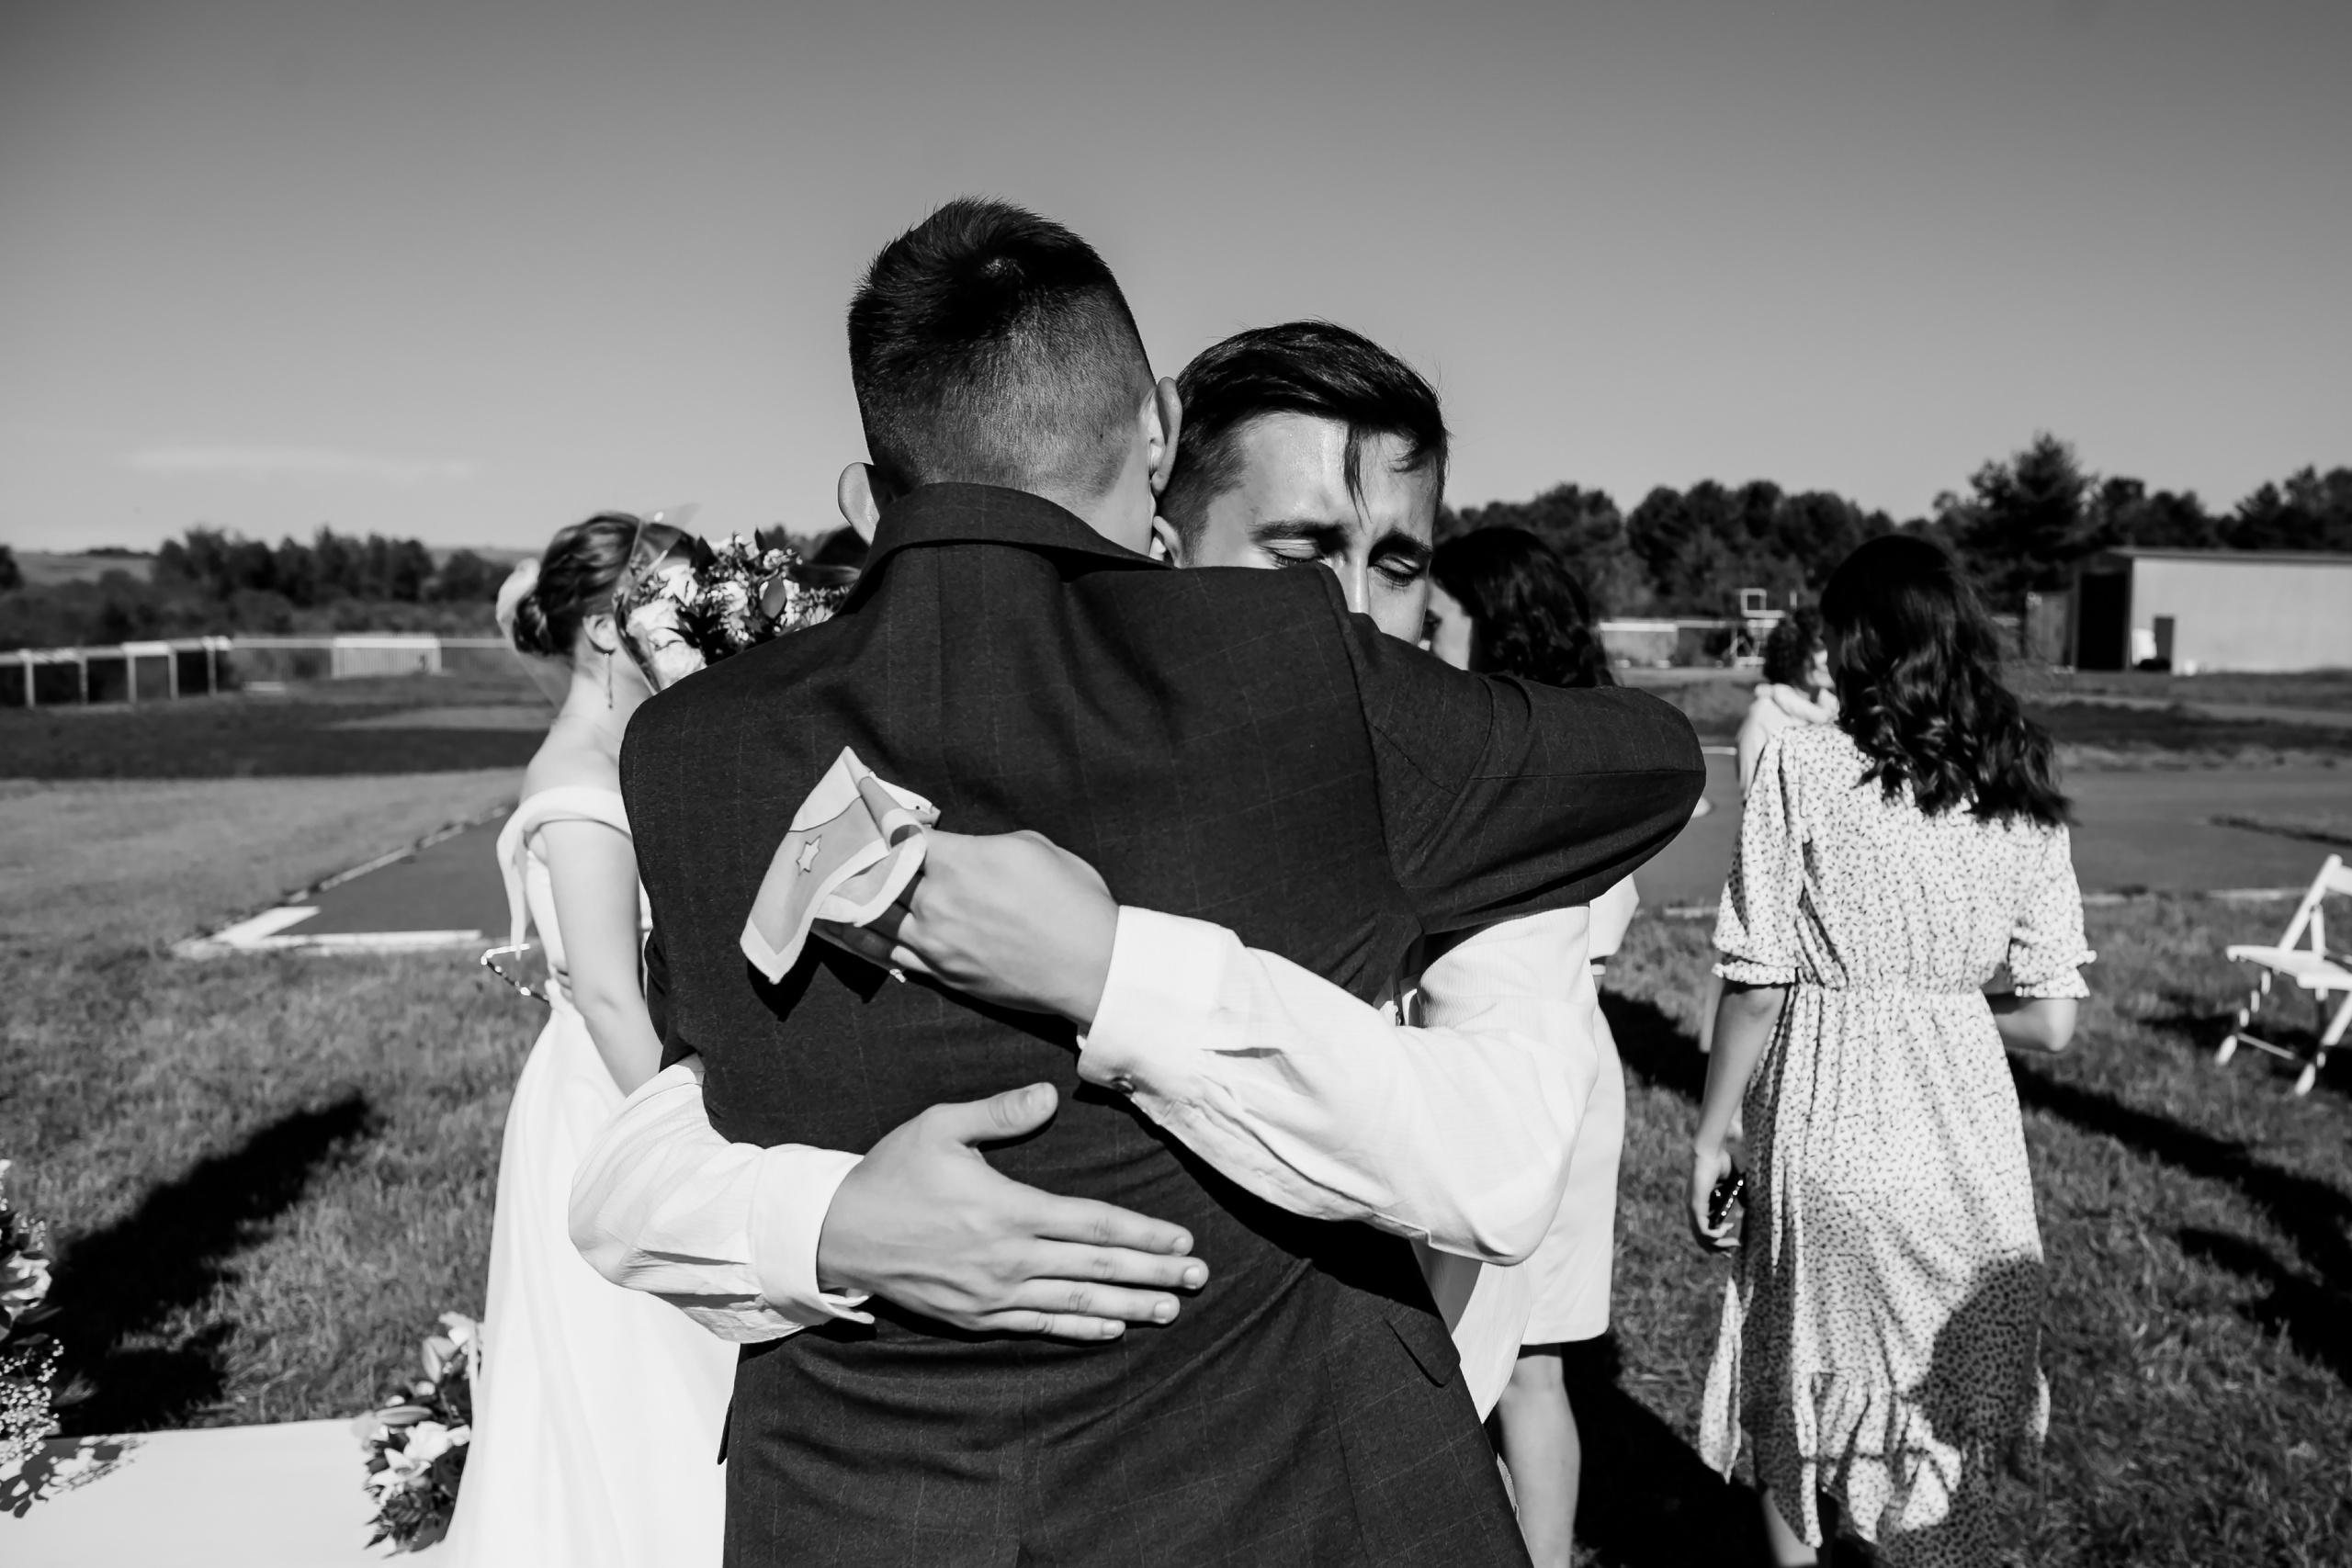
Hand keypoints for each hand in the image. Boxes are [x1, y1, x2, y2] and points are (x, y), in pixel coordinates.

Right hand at [814, 1082, 1207, 1339]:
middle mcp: (1008, 1257)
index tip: (1181, 1240)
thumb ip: (998, 1114)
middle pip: (1096, 1268)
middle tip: (1199, 1278)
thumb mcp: (940, 1127)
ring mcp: (992, 1294)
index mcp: (1008, 1209)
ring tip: (1169, 1309)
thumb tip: (1047, 1095)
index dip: (1142, 1235)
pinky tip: (1111, 1328)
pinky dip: (1078, 1329)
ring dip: (1128, 1306)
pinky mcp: (975, 1317)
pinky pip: (1037, 1326)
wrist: (838, 1233)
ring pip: (1074, 1303)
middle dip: (1153, 1273)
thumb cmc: (892, 1173)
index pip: (1092, 1225)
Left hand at [817, 829, 1118, 1026]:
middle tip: (825, 844)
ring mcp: (937, 942)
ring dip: (841, 899)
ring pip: (873, 916)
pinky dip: (858, 938)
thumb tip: (960, 849)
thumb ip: (984, 845)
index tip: (858, 800)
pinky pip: (887, 954)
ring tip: (815, 885)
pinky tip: (839, 929)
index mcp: (960, 861)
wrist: (1093, 967)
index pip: (902, 834)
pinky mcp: (943, 973)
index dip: (878, 816)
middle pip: (878, 875)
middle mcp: (938, 902)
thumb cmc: (1074, 900)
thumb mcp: (1034, 847)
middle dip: (851, 857)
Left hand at [1688, 1141, 1740, 1254]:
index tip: (1730, 1244)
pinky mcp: (1696, 1206)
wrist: (1712, 1152)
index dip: (1715, 1241)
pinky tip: (1726, 1233)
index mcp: (1699, 1203)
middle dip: (1716, 1249)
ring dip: (1719, 1245)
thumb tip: (1746, 1208)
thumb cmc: (1721, 1162)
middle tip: (1730, 1254)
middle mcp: (1693, 1207)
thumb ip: (1737, 1196)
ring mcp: (1693, 1207)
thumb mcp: (1732, 1184)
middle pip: (1700, 1238)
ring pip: (1702, 1237)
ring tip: (1733, 1244)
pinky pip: (1703, 1230)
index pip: (1702, 1230)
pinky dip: (1716, 1236)